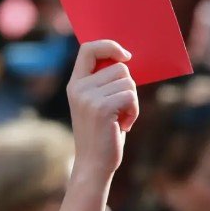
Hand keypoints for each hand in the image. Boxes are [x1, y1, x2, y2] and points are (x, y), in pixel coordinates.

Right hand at [66, 40, 137, 177]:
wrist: (93, 164)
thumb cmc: (101, 134)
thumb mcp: (97, 104)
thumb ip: (105, 82)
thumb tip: (126, 60)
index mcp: (75, 83)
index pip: (88, 48)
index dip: (109, 46)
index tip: (125, 56)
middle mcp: (78, 88)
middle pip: (119, 67)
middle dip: (127, 86)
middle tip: (120, 108)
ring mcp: (88, 97)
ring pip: (128, 81)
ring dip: (132, 100)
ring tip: (121, 118)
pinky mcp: (102, 108)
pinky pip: (131, 96)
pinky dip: (134, 110)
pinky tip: (124, 124)